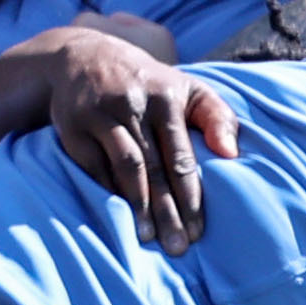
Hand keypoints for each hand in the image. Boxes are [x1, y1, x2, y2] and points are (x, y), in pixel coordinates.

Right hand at [44, 30, 243, 250]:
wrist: (85, 58)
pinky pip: (93, 166)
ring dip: (137, 205)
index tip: (199, 229)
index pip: (181, 154)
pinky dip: (107, 192)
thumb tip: (232, 154)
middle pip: (154, 167)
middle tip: (178, 246)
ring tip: (147, 238)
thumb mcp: (188, 87)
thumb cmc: (150, 83)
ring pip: (124, 167)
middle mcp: (133, 104)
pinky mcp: (73, 126)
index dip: (190, 194)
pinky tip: (120, 216)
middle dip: (167, 210)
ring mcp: (101, 115)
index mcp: (166, 97)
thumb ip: (217, 116)